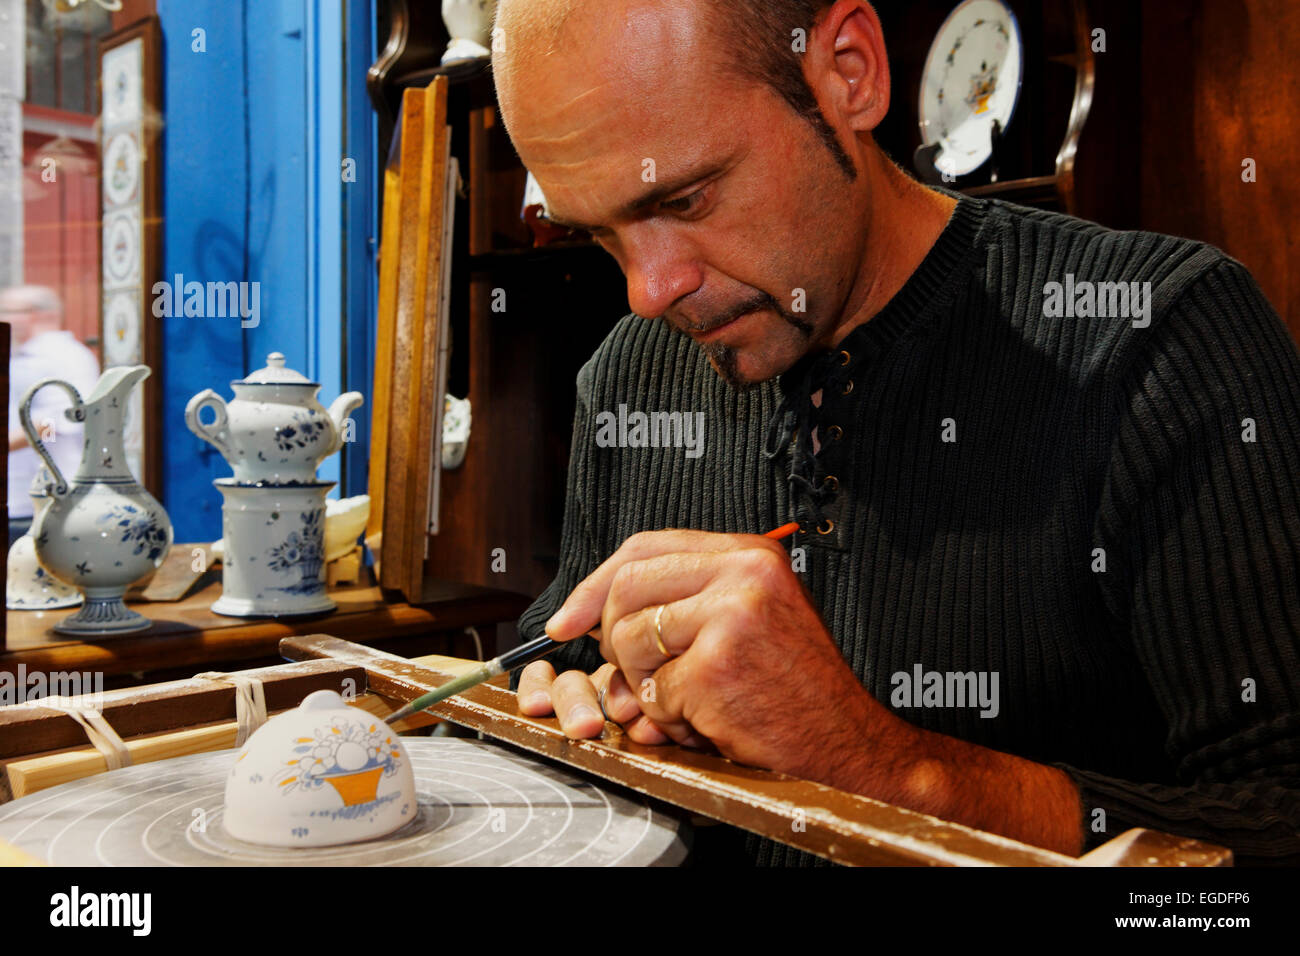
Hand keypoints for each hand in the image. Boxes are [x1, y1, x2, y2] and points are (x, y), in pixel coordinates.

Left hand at [543, 529, 916, 790]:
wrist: (848, 742)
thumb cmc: (798, 687)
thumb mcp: (753, 615)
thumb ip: (686, 598)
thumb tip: (592, 610)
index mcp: (749, 554)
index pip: (646, 545)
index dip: (596, 583)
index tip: (570, 619)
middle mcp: (742, 574)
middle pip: (626, 587)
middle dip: (613, 638)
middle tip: (635, 671)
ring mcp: (730, 617)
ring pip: (629, 640)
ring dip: (645, 683)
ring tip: (689, 697)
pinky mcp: (716, 666)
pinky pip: (653, 692)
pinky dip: (670, 718)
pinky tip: (709, 719)